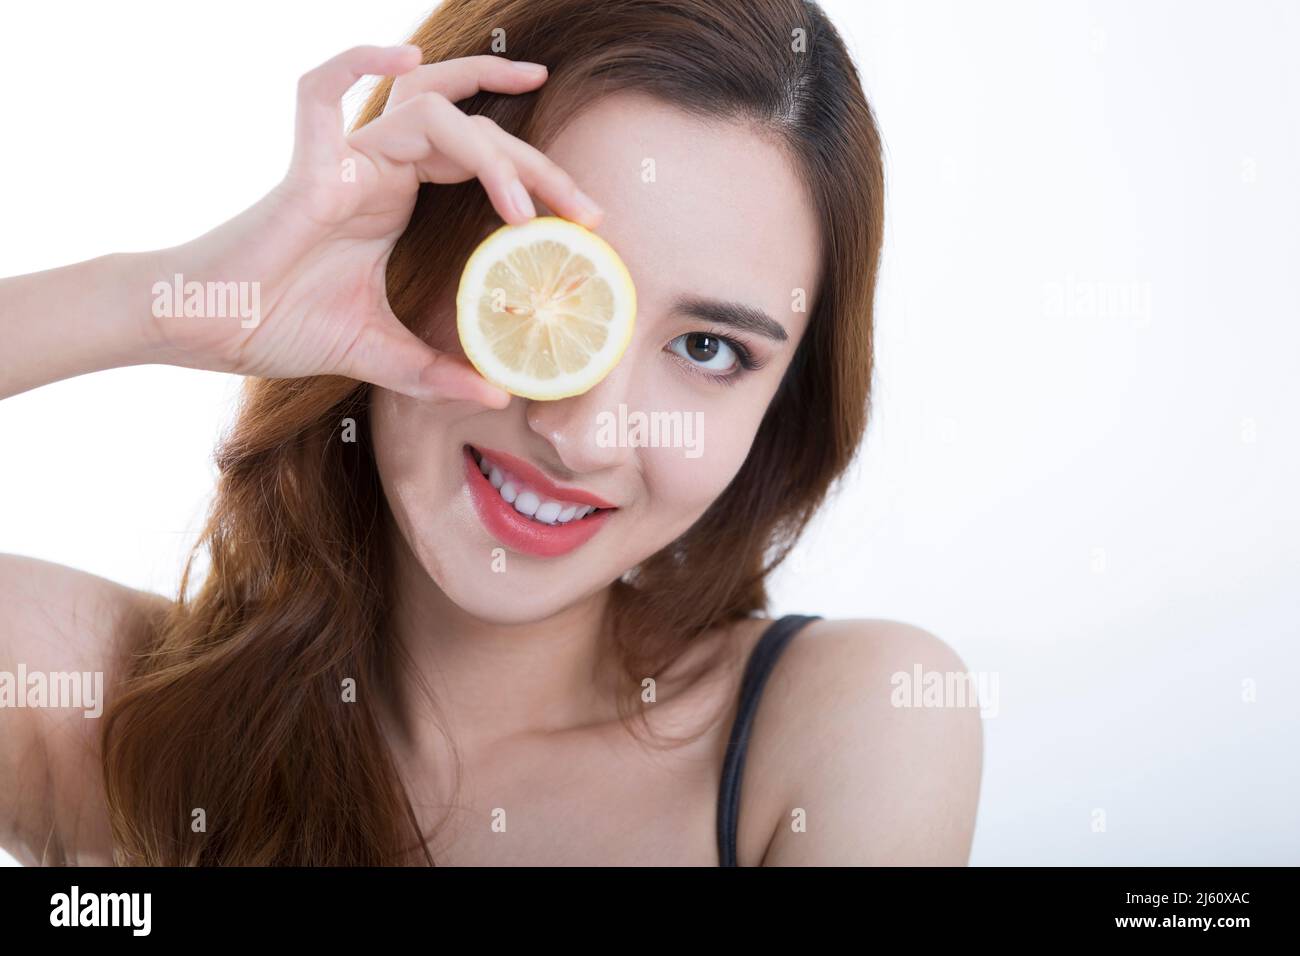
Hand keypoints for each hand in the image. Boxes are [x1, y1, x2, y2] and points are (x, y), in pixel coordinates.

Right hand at [147, 45, 603, 404]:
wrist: (210, 330)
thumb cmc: (281, 325)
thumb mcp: (379, 356)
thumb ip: (437, 372)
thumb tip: (499, 395)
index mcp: (396, 197)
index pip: (479, 159)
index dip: (533, 175)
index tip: (585, 211)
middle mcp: (377, 168)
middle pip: (471, 131)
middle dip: (535, 165)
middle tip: (587, 207)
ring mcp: (342, 161)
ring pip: (427, 114)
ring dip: (487, 148)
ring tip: (528, 199)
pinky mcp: (303, 171)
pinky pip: (318, 92)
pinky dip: (354, 62)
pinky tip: (405, 55)